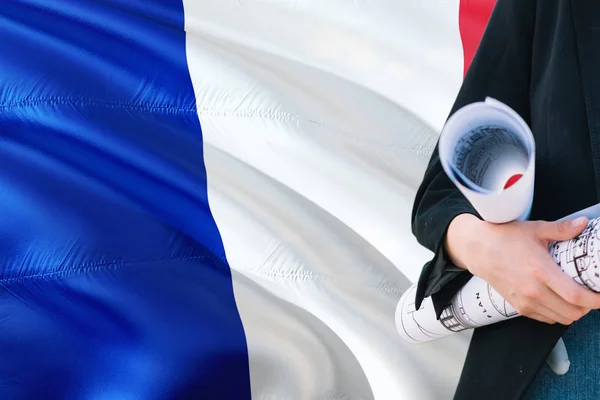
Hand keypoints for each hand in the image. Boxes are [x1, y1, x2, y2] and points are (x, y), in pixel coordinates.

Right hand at [445, 214, 599, 324]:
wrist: (477, 249)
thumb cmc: (502, 238)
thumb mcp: (534, 229)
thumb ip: (561, 229)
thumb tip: (582, 224)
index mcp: (541, 272)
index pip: (577, 296)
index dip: (596, 300)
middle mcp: (533, 291)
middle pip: (573, 312)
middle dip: (588, 306)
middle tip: (592, 294)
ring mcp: (525, 301)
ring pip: (561, 319)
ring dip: (574, 311)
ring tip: (576, 297)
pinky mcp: (518, 306)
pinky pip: (546, 319)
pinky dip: (557, 313)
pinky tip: (558, 299)